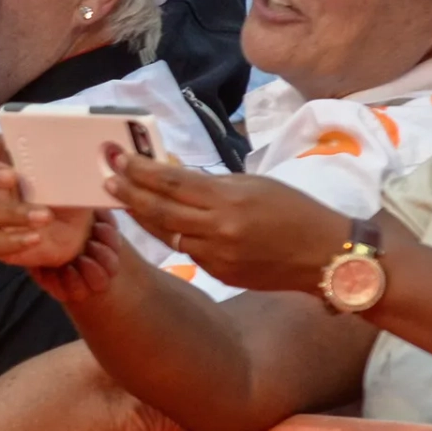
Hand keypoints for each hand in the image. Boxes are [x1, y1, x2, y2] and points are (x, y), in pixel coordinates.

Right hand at [0, 127, 118, 302]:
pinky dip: (14, 240)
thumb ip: (65, 156)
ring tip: (45, 216)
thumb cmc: (66, 190)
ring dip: (14, 212)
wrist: (77, 230)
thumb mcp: (71, 170)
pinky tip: (36, 237)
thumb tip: (81, 144)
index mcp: (2, 156)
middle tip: (11, 177)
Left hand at [110, 151, 349, 292]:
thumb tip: (171, 171)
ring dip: (141, 216)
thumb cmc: (295, 210)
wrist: (325, 256)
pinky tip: (160, 223)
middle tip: (106, 178)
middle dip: (128, 193)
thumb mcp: (255, 184)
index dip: (140, 170)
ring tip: (123, 199)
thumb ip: (211, 182)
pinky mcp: (218, 273)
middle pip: (158, 210)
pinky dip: (171, 234)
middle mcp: (218, 228)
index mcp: (230, 199)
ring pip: (166, 233)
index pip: (172, 182)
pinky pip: (186, 250)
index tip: (118, 158)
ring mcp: (216, 255)